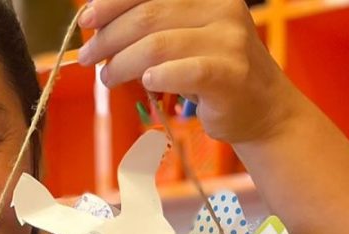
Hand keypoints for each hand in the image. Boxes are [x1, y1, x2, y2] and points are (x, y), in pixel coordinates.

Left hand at [77, 0, 300, 144]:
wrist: (262, 107)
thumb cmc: (211, 70)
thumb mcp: (183, 36)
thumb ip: (150, 25)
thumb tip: (97, 23)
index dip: (112, 2)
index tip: (86, 18)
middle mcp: (221, 8)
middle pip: (147, 15)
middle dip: (108, 37)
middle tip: (87, 57)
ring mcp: (229, 40)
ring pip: (157, 45)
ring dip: (121, 63)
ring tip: (107, 77)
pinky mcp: (230, 74)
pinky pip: (183, 72)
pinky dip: (157, 77)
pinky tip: (146, 83)